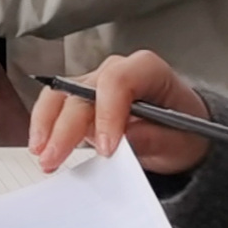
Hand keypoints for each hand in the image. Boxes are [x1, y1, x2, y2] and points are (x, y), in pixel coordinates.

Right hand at [28, 49, 211, 176]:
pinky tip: (44, 148)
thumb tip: (124, 140)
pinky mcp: (80, 101)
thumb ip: (154, 138)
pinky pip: (56, 107)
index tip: (107, 148)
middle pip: (81, 91)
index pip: (118, 81)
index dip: (107, 113)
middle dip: (65, 126)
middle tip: (56, 157)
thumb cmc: (183, 131)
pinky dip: (47, 128)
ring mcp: (94, 84)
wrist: (180, 135)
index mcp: (147, 70)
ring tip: (43, 155)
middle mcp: (116, 71)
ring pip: (60, 95)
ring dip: (47, 125)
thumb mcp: (181, 141)